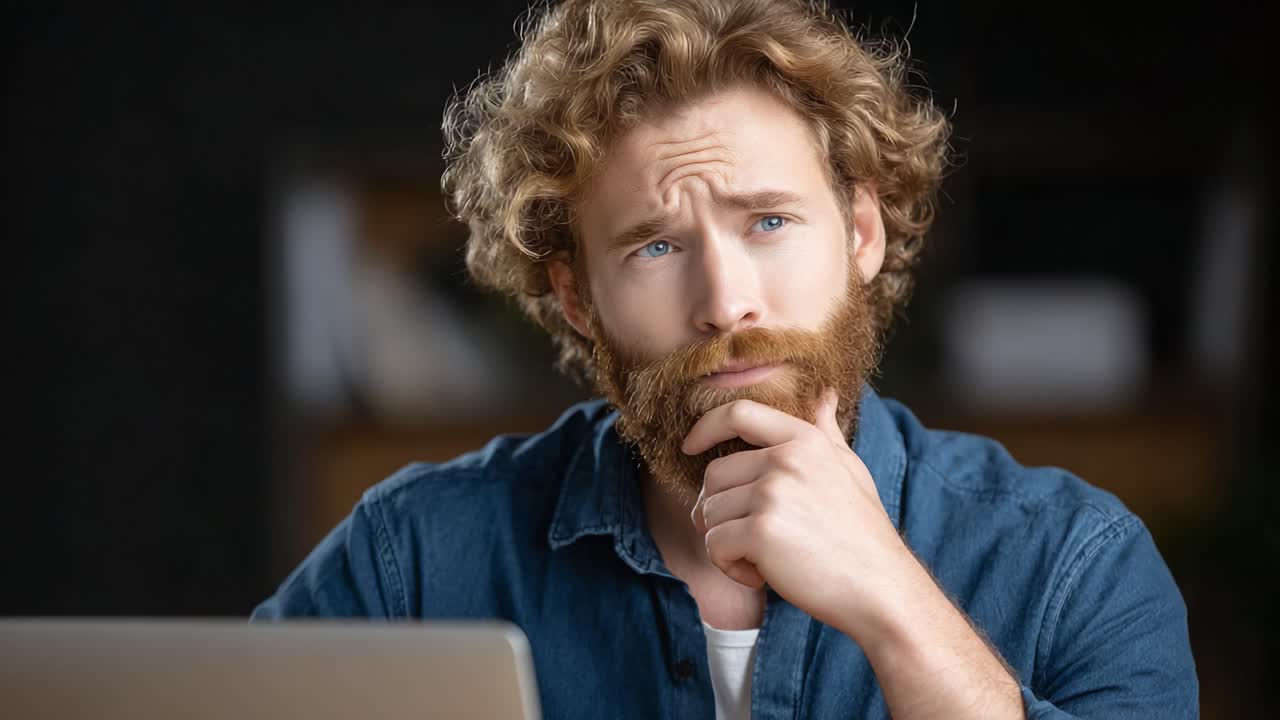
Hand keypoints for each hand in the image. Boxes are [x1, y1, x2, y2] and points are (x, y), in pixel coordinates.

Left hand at [684, 388, 914, 634]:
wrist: (881, 588)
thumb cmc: (863, 534)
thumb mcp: (849, 471)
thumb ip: (827, 432)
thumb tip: (824, 395)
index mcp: (805, 441)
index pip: (739, 413)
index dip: (706, 427)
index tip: (690, 445)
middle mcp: (787, 460)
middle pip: (714, 475)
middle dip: (720, 511)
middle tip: (750, 540)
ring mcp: (772, 493)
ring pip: (709, 513)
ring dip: (726, 544)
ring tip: (765, 559)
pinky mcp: (760, 531)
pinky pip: (714, 545)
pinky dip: (729, 568)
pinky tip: (763, 576)